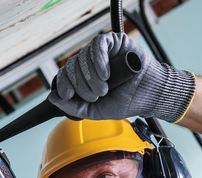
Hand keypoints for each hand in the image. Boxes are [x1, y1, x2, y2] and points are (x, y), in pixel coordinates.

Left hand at [48, 32, 195, 122]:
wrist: (148, 96)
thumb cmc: (125, 102)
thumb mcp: (95, 111)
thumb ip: (73, 107)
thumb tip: (53, 98)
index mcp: (84, 78)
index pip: (65, 75)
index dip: (63, 84)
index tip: (68, 95)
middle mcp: (90, 64)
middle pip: (72, 66)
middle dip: (80, 85)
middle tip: (96, 96)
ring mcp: (100, 52)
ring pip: (82, 56)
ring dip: (91, 76)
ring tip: (104, 88)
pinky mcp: (112, 42)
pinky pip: (97, 45)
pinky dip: (98, 60)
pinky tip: (105, 73)